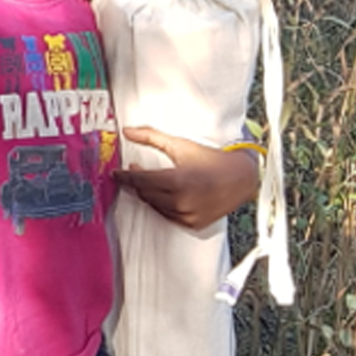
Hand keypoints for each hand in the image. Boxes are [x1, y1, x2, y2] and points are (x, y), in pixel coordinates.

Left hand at [115, 126, 259, 230]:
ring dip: (149, 193)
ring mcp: (188, 215)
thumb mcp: (180, 145)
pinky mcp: (193, 224)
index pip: (140, 181)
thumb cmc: (211, 159)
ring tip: (151, 179)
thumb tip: (127, 131)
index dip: (124, 176)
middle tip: (135, 170)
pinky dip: (162, 204)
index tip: (114, 173)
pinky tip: (165, 193)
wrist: (241, 177)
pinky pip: (168, 215)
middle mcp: (181, 202)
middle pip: (145, 193)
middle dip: (137, 182)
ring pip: (155, 205)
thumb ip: (151, 137)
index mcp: (177, 181)